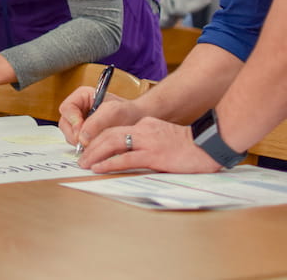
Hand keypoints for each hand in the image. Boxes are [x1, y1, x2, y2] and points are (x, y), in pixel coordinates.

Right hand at [58, 87, 142, 146]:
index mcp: (81, 97)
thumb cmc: (128, 112)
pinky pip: (77, 143)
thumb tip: (81, 137)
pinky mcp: (83, 135)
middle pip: (65, 123)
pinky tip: (97, 146)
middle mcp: (77, 109)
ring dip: (80, 143)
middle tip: (87, 143)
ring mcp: (79, 123)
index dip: (73, 121)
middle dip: (75, 135)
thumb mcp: (113, 112)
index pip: (67, 109)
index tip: (82, 132)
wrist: (138, 121)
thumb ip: (96, 122)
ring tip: (97, 143)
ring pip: (70, 135)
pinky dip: (85, 147)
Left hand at [77, 117, 221, 173]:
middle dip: (91, 146)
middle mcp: (143, 129)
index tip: (89, 148)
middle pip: (108, 134)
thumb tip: (132, 152)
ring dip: (94, 154)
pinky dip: (108, 163)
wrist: (211, 145)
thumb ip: (148, 140)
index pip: (116, 129)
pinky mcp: (154, 155)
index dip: (99, 139)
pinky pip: (125, 159)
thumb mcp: (164, 136)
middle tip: (81, 157)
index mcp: (145, 124)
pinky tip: (98, 168)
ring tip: (84, 163)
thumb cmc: (191, 146)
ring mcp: (148, 142)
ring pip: (112, 144)